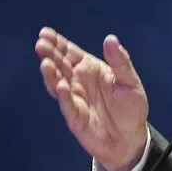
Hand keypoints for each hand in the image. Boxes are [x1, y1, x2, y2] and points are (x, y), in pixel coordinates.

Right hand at [35, 27, 148, 170]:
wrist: (131, 138)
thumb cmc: (130, 107)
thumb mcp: (129, 81)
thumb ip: (120, 61)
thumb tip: (110, 39)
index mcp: (90, 69)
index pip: (69, 53)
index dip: (57, 43)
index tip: (45, 33)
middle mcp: (78, 82)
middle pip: (60, 65)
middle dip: (49, 55)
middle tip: (41, 44)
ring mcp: (74, 99)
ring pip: (58, 84)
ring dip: (51, 74)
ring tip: (46, 63)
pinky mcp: (75, 118)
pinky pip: (68, 105)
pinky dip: (63, 96)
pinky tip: (61, 86)